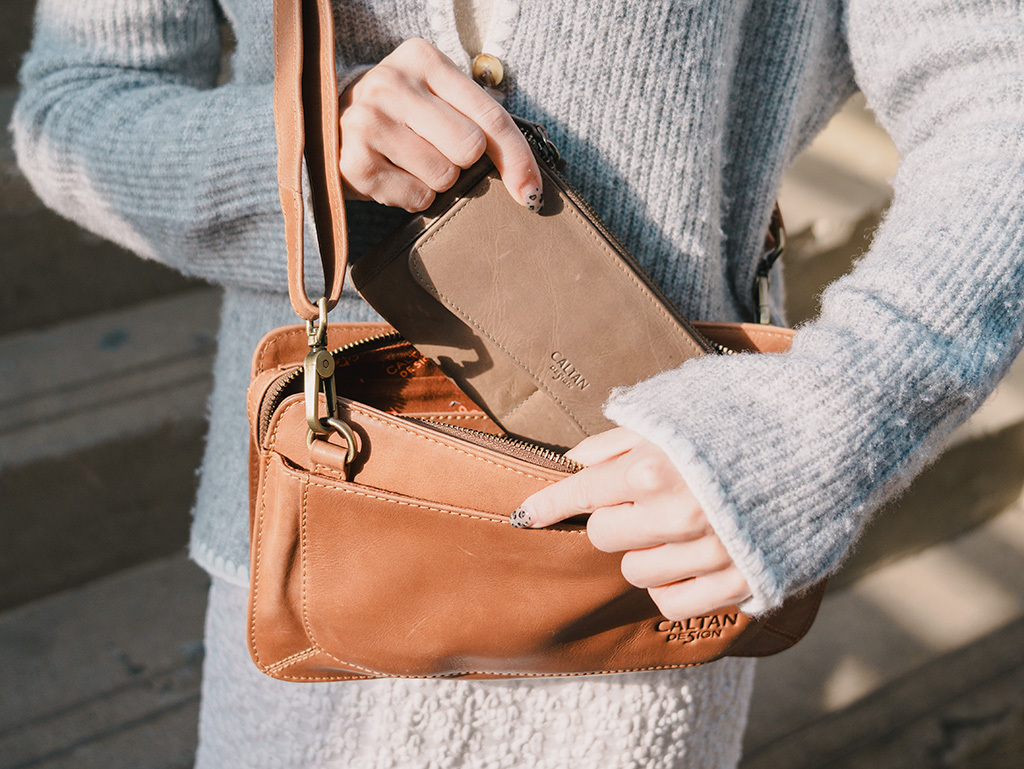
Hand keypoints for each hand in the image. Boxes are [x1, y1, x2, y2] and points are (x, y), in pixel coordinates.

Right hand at [338, 38, 541, 212]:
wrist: (328, 124)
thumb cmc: (401, 116)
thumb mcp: (440, 101)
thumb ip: (484, 125)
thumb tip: (529, 187)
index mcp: (423, 59)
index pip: (490, 116)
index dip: (517, 159)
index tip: (530, 191)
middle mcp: (391, 82)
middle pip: (469, 148)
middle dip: (462, 163)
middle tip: (437, 152)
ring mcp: (367, 120)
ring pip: (443, 176)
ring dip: (435, 182)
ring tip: (409, 163)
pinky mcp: (352, 161)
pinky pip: (416, 197)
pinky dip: (413, 197)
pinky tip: (393, 176)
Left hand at [514, 428, 752, 619]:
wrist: (833, 430)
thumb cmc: (750, 407)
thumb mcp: (677, 405)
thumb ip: (620, 437)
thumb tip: (577, 461)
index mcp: (654, 467)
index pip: (580, 494)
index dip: (547, 504)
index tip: (527, 514)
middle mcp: (676, 515)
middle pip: (603, 537)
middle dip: (612, 518)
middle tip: (640, 500)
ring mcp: (709, 553)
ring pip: (634, 572)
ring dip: (642, 551)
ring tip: (673, 525)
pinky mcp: (741, 581)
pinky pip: (673, 604)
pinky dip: (670, 586)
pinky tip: (687, 560)